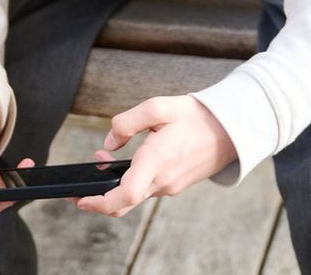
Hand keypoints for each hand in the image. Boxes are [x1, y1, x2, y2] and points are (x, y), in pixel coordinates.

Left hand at [74, 95, 236, 217]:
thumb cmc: (196, 116)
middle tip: (79, 189)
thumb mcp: (159, 106)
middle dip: (98, 198)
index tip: (81, 199)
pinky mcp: (176, 185)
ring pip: (135, 195)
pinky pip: (148, 189)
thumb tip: (109, 143)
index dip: (100, 202)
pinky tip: (128, 163)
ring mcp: (171, 186)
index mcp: (158, 160)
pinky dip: (132, 181)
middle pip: (124, 203)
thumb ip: (128, 122)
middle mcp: (164, 180)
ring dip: (115, 184)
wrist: (231, 130)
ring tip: (103, 159)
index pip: (126, 194)